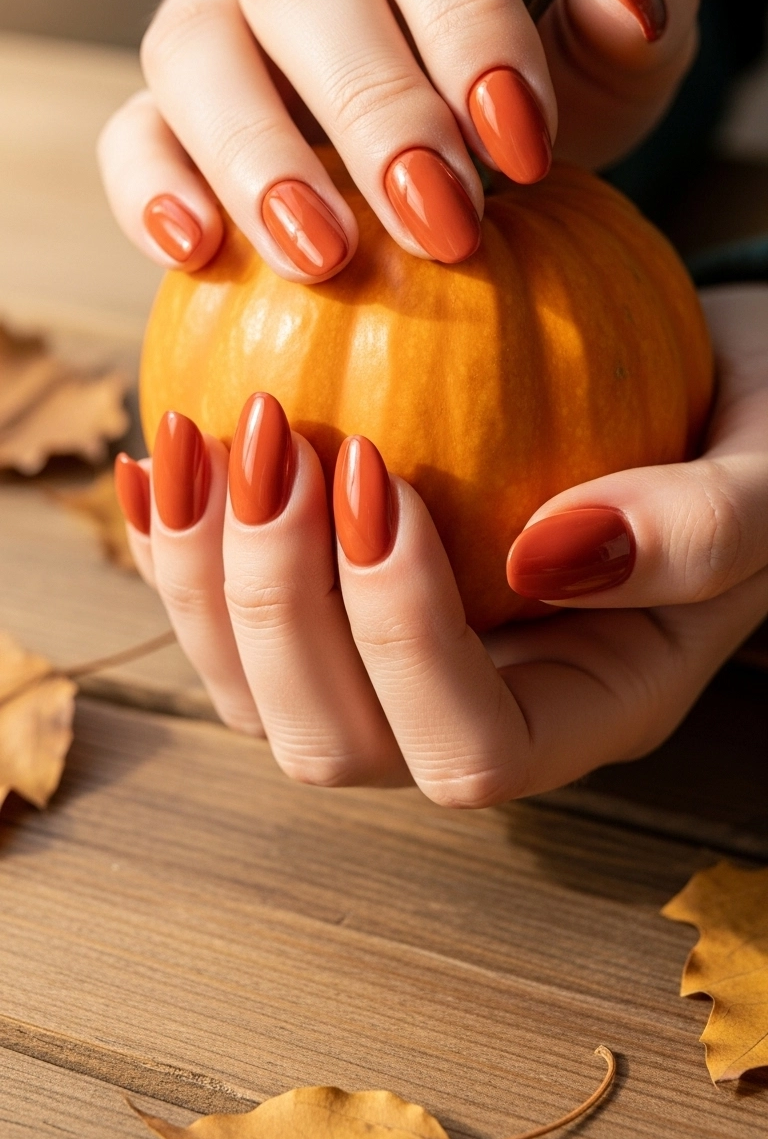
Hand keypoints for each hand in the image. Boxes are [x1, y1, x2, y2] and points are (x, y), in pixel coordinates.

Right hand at [98, 0, 697, 283]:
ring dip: (254, 155)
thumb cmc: (531, 78)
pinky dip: (152, 188)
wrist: (460, 126)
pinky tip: (196, 250)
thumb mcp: (606, 52)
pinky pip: (133, 130)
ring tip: (322, 254)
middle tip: (440, 220)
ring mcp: (217, 11)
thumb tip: (624, 5)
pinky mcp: (167, 106)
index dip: (469, 20)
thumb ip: (633, 17)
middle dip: (372, 105)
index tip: (523, 145)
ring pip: (195, 47)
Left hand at [114, 286, 767, 801]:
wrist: (703, 389)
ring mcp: (400, 668)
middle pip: (332, 741)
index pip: (469, 749)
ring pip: (257, 696)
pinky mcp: (344, 604)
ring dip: (202, 577)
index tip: (381, 471)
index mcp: (587, 710)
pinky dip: (177, 544)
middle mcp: (480, 712)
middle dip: (275, 605)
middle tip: (272, 438)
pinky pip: (230, 614)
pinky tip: (158, 450)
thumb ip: (703, 530)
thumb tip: (549, 551)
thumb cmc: (756, 429)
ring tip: (198, 434)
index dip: (401, 637)